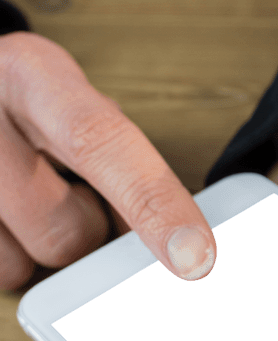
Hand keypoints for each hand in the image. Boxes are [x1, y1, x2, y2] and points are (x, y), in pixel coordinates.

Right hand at [0, 32, 215, 289]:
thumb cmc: (26, 105)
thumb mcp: (75, 104)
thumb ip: (124, 162)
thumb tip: (185, 244)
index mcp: (32, 74)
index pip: (101, 141)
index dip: (153, 202)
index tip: (197, 258)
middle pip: (67, 230)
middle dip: (91, 232)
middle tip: (77, 194)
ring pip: (27, 266)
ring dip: (46, 250)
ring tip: (31, 199)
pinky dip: (12, 259)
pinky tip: (6, 219)